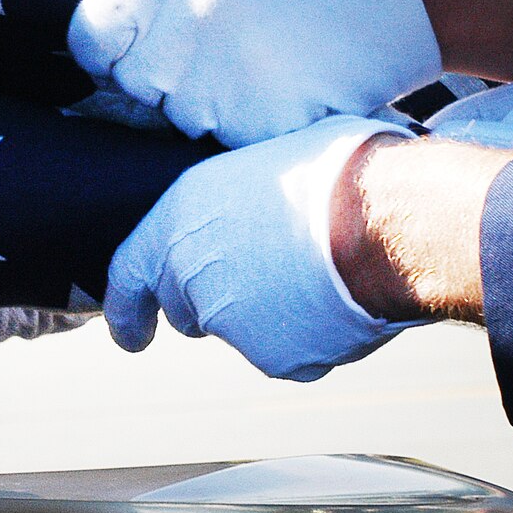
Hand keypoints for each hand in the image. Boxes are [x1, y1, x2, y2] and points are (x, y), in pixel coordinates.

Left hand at [69, 0, 441, 147]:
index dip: (106, 55)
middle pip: (133, 84)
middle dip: (162, 79)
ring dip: (206, 103)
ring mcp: (217, 78)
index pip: (90, 40)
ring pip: (178, 117)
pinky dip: (245, 123)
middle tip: (215, 55)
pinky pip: (223, 139)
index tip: (128, 57)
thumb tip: (90, 39)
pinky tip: (280, 88)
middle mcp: (182, 23)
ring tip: (257, 64)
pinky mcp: (253, 124)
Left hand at [105, 116, 419, 380]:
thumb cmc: (341, 169)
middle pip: (191, 309)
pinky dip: (315, 337)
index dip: (127, 311)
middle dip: (217, 304)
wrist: (384, 218)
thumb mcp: (271, 155)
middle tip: (269, 278)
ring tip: (327, 272)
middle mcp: (191, 274)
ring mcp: (230, 323)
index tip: (131, 336)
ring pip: (247, 332)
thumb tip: (264, 188)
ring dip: (274, 315)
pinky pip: (294, 354)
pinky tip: (345, 300)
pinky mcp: (273, 357)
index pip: (129, 277)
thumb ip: (244, 192)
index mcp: (180, 217)